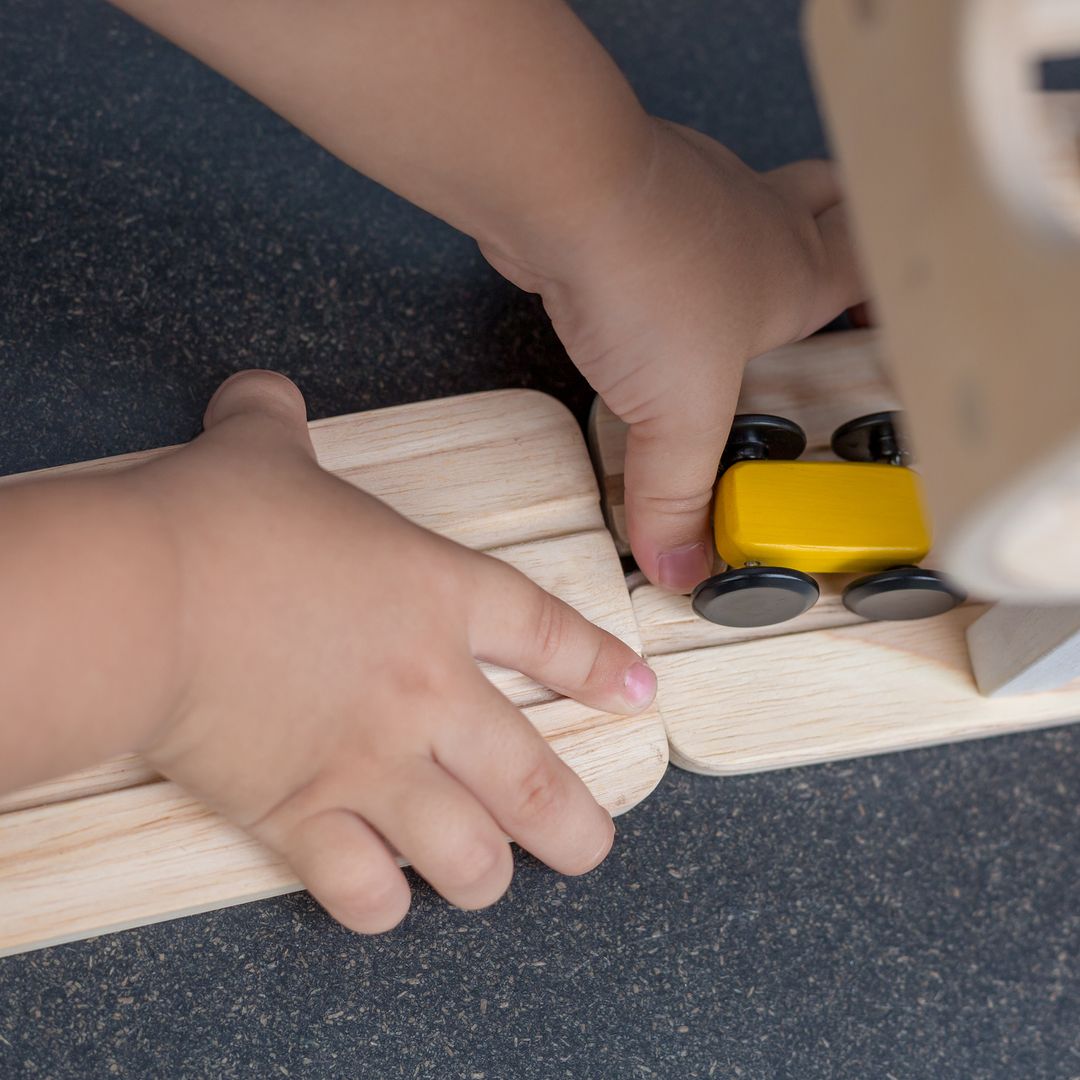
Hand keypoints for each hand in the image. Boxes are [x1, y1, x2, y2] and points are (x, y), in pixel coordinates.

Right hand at [126, 371, 655, 932]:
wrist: (143, 597)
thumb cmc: (214, 522)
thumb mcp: (260, 447)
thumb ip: (275, 418)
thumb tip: (261, 392)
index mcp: (438, 596)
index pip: (551, 635)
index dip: (602, 669)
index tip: (638, 696)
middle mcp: (425, 692)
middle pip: (535, 783)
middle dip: (576, 828)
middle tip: (590, 846)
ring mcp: (370, 762)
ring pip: (468, 856)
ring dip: (485, 875)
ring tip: (486, 875)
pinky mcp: (300, 815)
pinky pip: (361, 891)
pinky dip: (377, 905)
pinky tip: (379, 897)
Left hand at [483, 118, 863, 590]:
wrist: (561, 193)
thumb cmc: (649, 274)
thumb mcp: (677, 415)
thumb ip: (678, 497)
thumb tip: (681, 565)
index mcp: (798, 275)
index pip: (874, 275)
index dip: (893, 299)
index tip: (898, 326)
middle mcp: (760, 225)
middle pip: (830, 209)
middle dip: (840, 242)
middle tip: (830, 288)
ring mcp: (700, 197)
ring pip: (749, 206)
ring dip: (750, 242)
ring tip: (732, 299)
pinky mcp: (637, 195)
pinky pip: (674, 215)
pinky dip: (674, 246)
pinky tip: (648, 287)